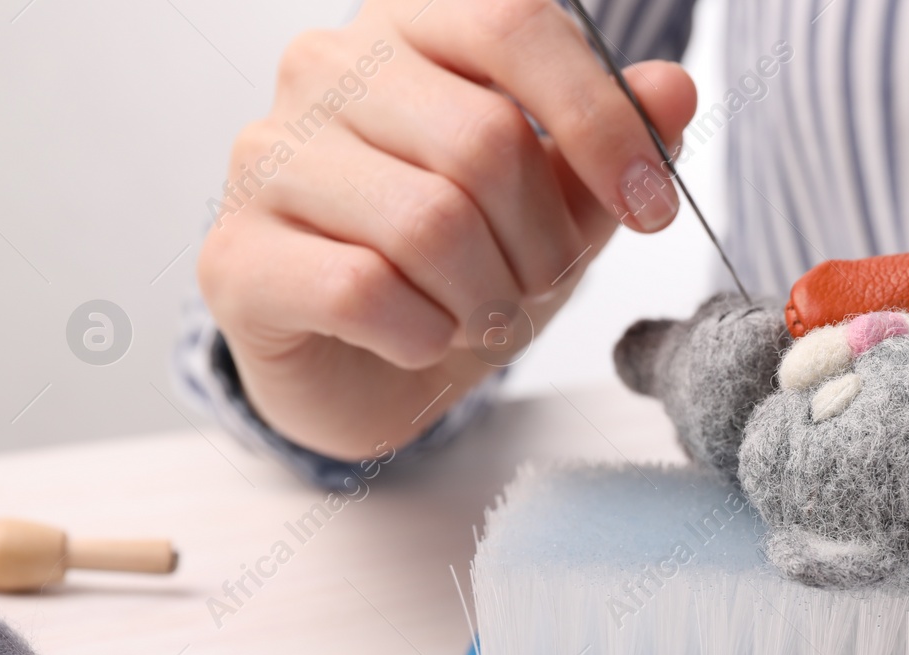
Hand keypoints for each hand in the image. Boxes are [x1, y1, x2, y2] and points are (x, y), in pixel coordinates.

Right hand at [197, 0, 695, 458]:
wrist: (362, 366)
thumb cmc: (460, 265)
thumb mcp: (554, 204)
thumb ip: (606, 145)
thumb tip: (673, 91)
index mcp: (409, 26)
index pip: (516, 24)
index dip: (601, 121)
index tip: (652, 209)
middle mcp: (324, 68)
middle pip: (483, 142)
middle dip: (542, 243)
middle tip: (534, 285)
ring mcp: (265, 157)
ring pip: (429, 223)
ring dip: (486, 298)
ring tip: (477, 314)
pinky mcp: (234, 256)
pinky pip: (364, 291)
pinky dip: (422, 335)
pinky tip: (417, 337)